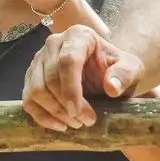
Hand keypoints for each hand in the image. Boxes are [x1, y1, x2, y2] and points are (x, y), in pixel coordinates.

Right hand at [22, 24, 142, 131]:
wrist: (106, 74)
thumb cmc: (117, 70)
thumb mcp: (131, 69)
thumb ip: (125, 74)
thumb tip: (111, 87)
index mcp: (79, 35)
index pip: (67, 60)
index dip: (71, 89)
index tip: (80, 113)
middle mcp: (53, 42)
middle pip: (49, 78)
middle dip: (66, 106)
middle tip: (85, 122)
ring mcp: (38, 60)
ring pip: (36, 90)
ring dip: (55, 112)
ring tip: (76, 124)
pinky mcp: (31, 77)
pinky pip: (28, 100)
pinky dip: (42, 117)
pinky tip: (61, 125)